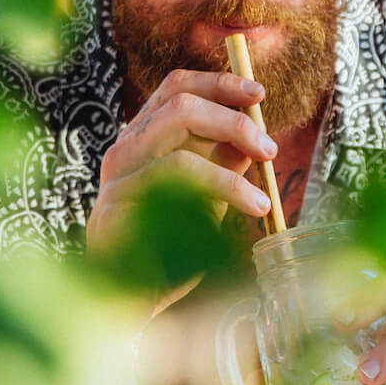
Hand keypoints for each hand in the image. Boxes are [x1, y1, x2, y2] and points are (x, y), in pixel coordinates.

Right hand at [86, 69, 275, 257]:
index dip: (219, 83)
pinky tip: (255, 206)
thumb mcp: (206, 195)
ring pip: (178, 134)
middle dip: (233, 117)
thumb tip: (256, 134)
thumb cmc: (168, 248)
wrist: (132, 301)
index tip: (259, 94)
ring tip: (265, 181)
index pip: (176, 88)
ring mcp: (117, 174)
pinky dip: (227, 186)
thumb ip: (223, 161)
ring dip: (232, 145)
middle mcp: (126, 148)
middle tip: (269, 146)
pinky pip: (178, 175)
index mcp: (143, 139)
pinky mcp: (116, 202)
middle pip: (179, 102)